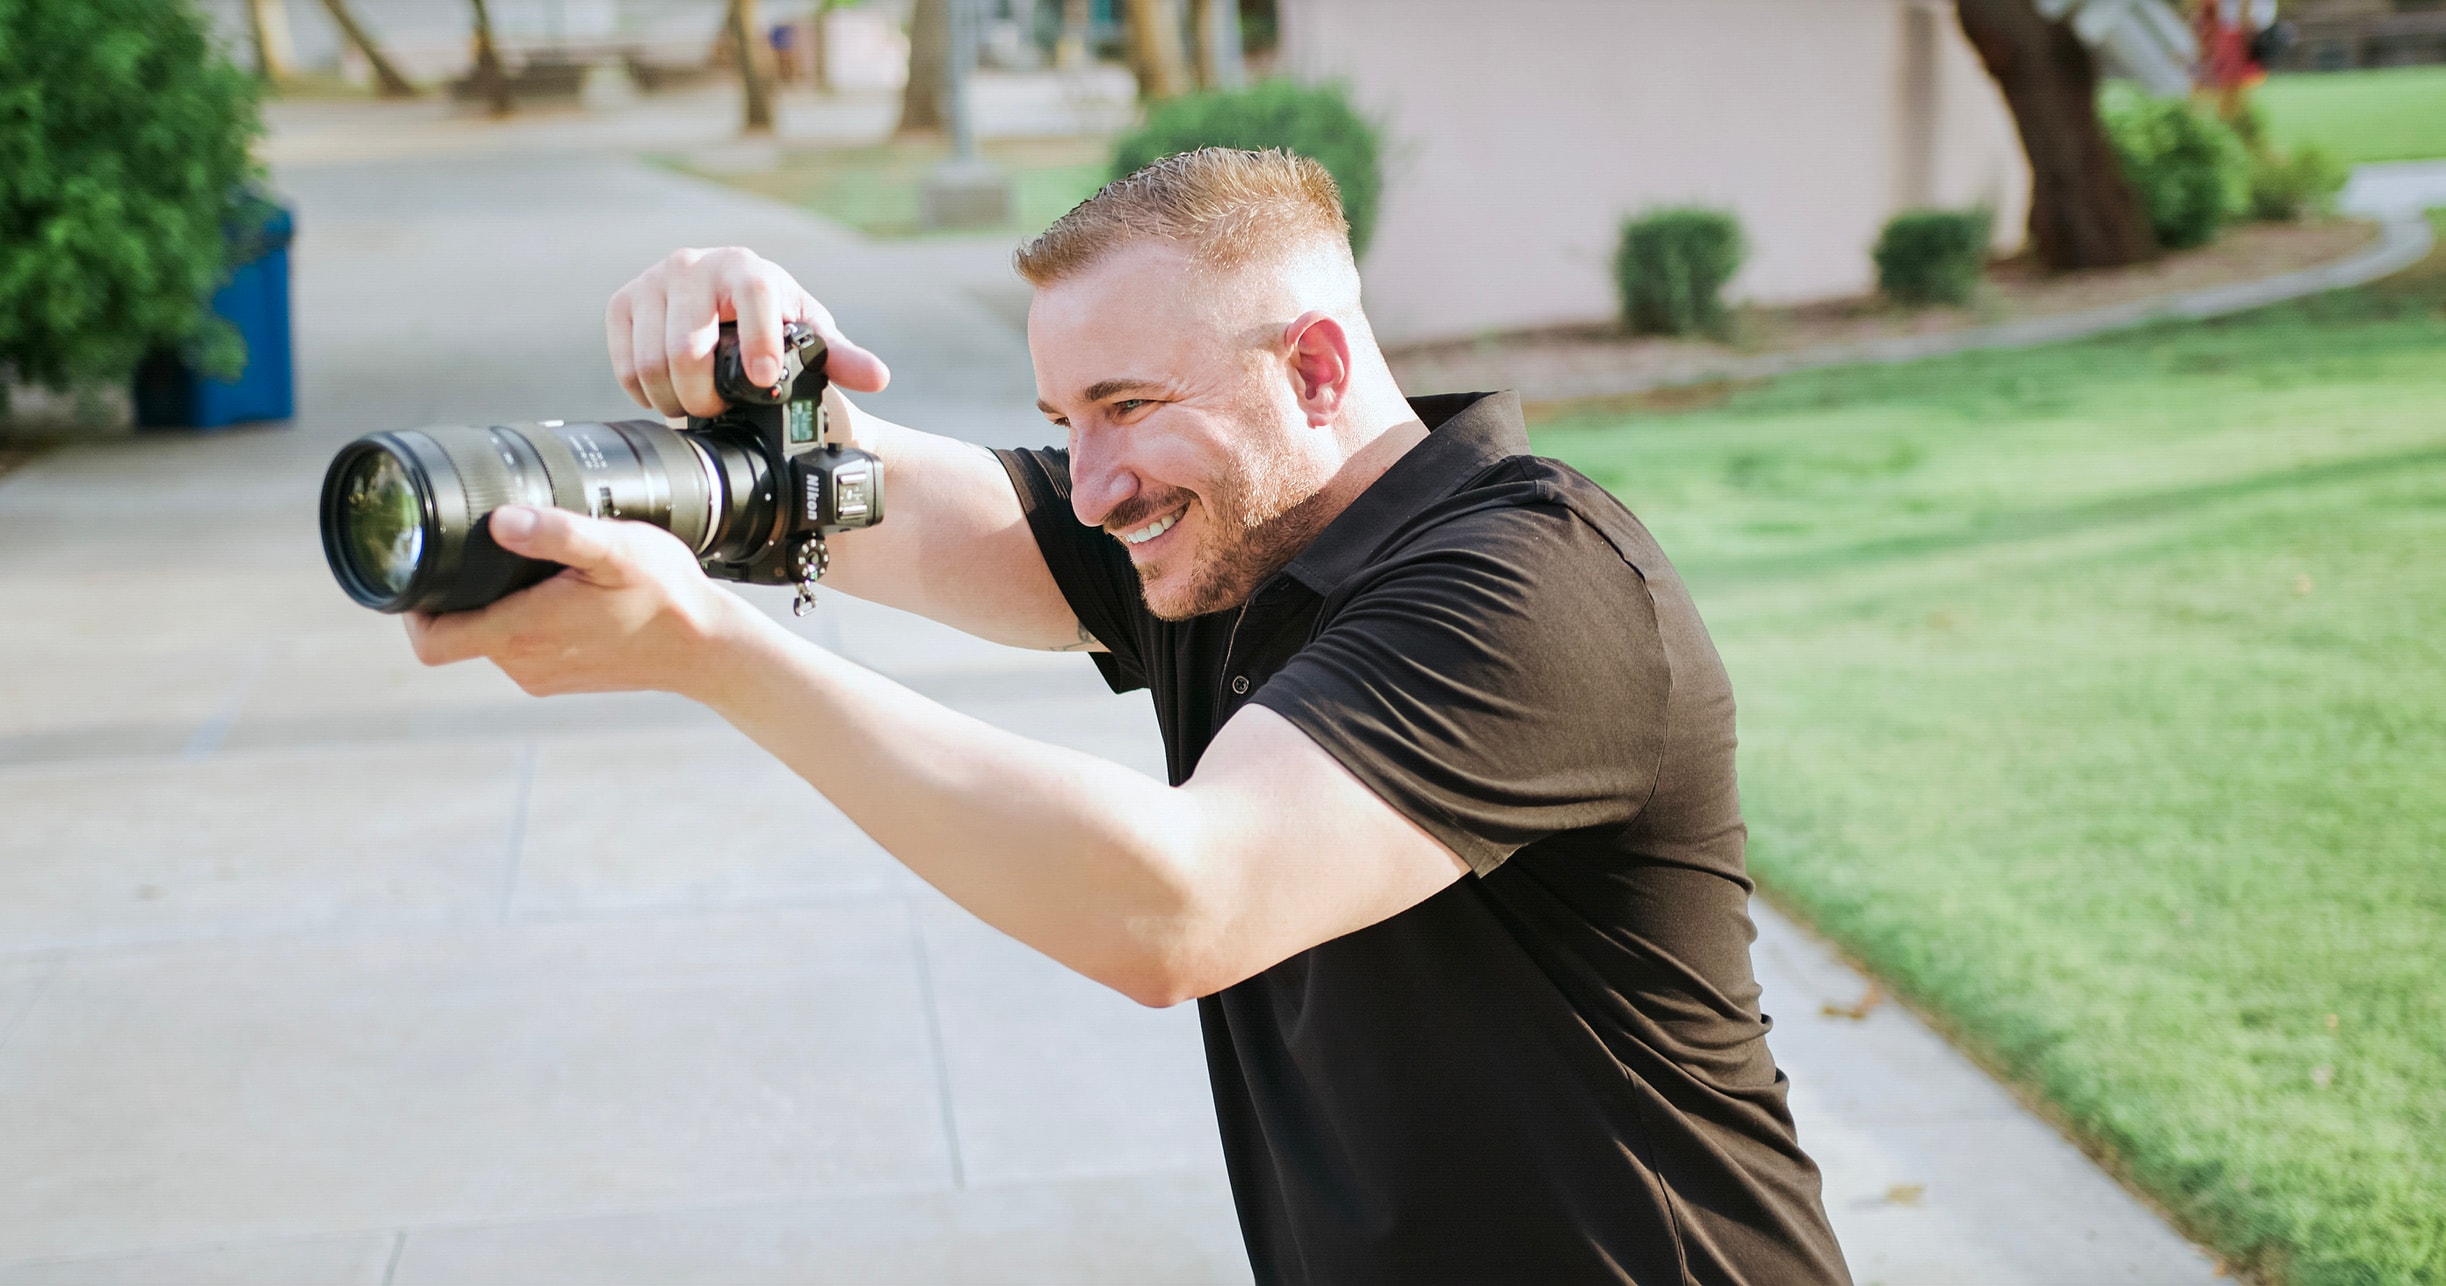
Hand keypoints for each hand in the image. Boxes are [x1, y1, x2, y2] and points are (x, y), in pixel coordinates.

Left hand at [404, 505, 768, 702]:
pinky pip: (520, 649)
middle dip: (456, 595)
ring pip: (489, 639)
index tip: (419, 572)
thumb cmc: (663, 594)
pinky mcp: (561, 679)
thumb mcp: (614, 548)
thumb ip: (556, 532)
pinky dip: (524, 622)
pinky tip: (555, 594)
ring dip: (493, 606)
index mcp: (520, 633)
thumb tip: (499, 521)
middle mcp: (522, 664)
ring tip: (525, 568)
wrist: (706, 647)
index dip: (409, 612)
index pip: (430, 643)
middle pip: (456, 634)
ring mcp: (541, 676)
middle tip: (478, 551)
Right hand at [606, 247, 890, 417]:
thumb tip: (876, 377)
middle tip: (719, 412)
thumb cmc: (774, 323)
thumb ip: (841, 358)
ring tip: (697, 407)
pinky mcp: (623, 303)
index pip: (753, 298)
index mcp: (747, 269)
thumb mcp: (809, 338)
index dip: (758, 341)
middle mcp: (695, 266)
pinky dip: (646, 392)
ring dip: (674, 400)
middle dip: (704, 396)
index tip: (764, 381)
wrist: (725, 306)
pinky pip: (626, 363)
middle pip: (686, 348)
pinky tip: (670, 393)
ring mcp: (653, 282)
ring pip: (651, 361)